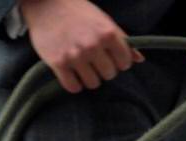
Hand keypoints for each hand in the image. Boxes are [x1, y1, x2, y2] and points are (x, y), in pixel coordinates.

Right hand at [21, 0, 140, 93]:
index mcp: (107, 33)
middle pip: (109, 75)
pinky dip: (74, 84)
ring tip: (83, 67)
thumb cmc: (78, 12)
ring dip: (89, 78)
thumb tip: (140, 59)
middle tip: (94, 61)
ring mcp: (75, 55)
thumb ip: (122, 40)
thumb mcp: (104, 21)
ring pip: (93, 83)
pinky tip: (71, 74)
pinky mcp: (58, 63)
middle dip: (104, 70)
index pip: (124, 63)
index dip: (119, 62)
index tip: (111, 57)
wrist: (46, 4)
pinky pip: (73, 87)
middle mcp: (93, 45)